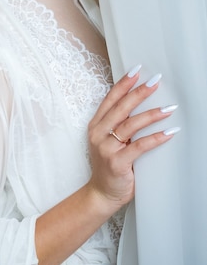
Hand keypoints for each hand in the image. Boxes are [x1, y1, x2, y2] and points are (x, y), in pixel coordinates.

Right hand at [87, 66, 178, 210]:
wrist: (101, 193)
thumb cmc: (109, 165)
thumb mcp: (108, 140)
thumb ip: (119, 124)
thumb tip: (141, 105)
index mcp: (96, 125)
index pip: (110, 99)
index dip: (123, 84)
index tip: (136, 71)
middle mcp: (98, 134)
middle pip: (121, 108)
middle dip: (139, 93)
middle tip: (155, 81)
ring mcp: (106, 148)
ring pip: (130, 125)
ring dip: (151, 114)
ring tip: (168, 107)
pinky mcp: (117, 163)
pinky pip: (139, 147)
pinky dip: (155, 138)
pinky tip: (168, 132)